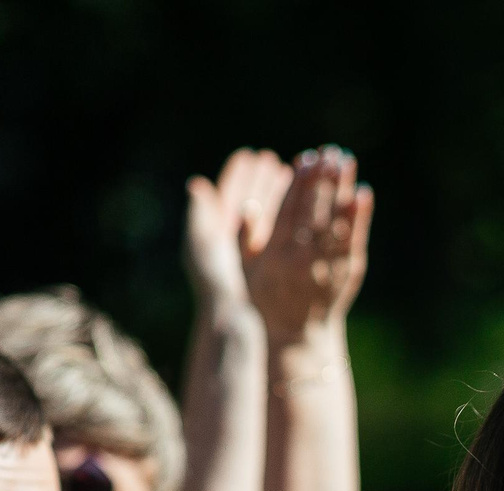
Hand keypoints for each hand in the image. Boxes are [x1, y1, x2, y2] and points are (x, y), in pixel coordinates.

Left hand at [184, 148, 290, 310]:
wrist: (236, 321)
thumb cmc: (218, 285)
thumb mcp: (204, 245)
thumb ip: (201, 215)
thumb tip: (197, 185)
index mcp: (217, 233)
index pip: (228, 196)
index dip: (239, 176)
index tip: (249, 156)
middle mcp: (236, 242)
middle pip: (251, 201)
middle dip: (264, 180)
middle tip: (274, 161)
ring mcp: (256, 254)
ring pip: (271, 217)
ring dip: (283, 196)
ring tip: (297, 176)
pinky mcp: (272, 265)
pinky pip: (284, 235)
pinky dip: (294, 219)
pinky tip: (306, 207)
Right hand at [246, 146, 372, 341]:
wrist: (298, 334)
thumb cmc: (268, 297)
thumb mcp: (248, 270)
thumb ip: (248, 238)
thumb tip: (247, 205)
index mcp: (276, 255)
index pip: (288, 211)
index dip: (298, 183)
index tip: (305, 159)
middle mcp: (302, 259)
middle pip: (314, 211)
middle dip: (322, 179)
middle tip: (329, 151)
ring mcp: (327, 266)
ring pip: (336, 222)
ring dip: (342, 189)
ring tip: (346, 160)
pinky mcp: (347, 272)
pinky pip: (355, 240)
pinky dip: (360, 216)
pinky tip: (363, 193)